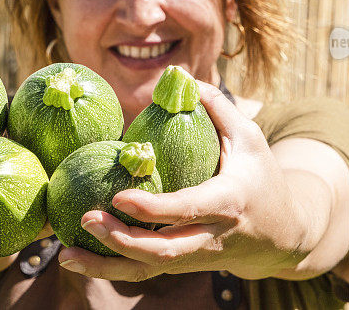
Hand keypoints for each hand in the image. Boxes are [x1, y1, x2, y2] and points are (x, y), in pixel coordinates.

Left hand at [57, 81, 322, 281]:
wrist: (282, 236)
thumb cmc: (262, 178)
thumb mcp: (251, 139)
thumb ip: (219, 108)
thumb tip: (181, 76)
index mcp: (228, 203)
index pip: (188, 209)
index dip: (154, 209)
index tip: (119, 198)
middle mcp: (210, 237)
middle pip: (163, 251)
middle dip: (121, 241)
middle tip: (85, 218)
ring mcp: (195, 257)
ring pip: (149, 269)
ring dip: (106, 266)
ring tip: (65, 254)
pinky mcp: (182, 264)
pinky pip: (144, 271)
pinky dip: (110, 268)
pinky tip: (78, 258)